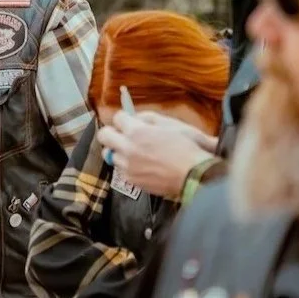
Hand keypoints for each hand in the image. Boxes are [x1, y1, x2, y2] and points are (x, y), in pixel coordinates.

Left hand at [98, 111, 214, 198]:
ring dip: (118, 151)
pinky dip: (126, 165)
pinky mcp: (132, 180)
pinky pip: (120, 169)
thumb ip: (147, 118)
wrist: (194, 175)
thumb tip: (134, 118)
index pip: (116, 118)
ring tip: (133, 151)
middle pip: (104, 135)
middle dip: (111, 132)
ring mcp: (128, 166)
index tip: (127, 121)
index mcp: (136, 132)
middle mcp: (128, 149)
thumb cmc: (186, 148)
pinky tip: (140, 164)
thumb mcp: (169, 123)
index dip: (123, 118)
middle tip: (120, 134)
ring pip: (110, 154)